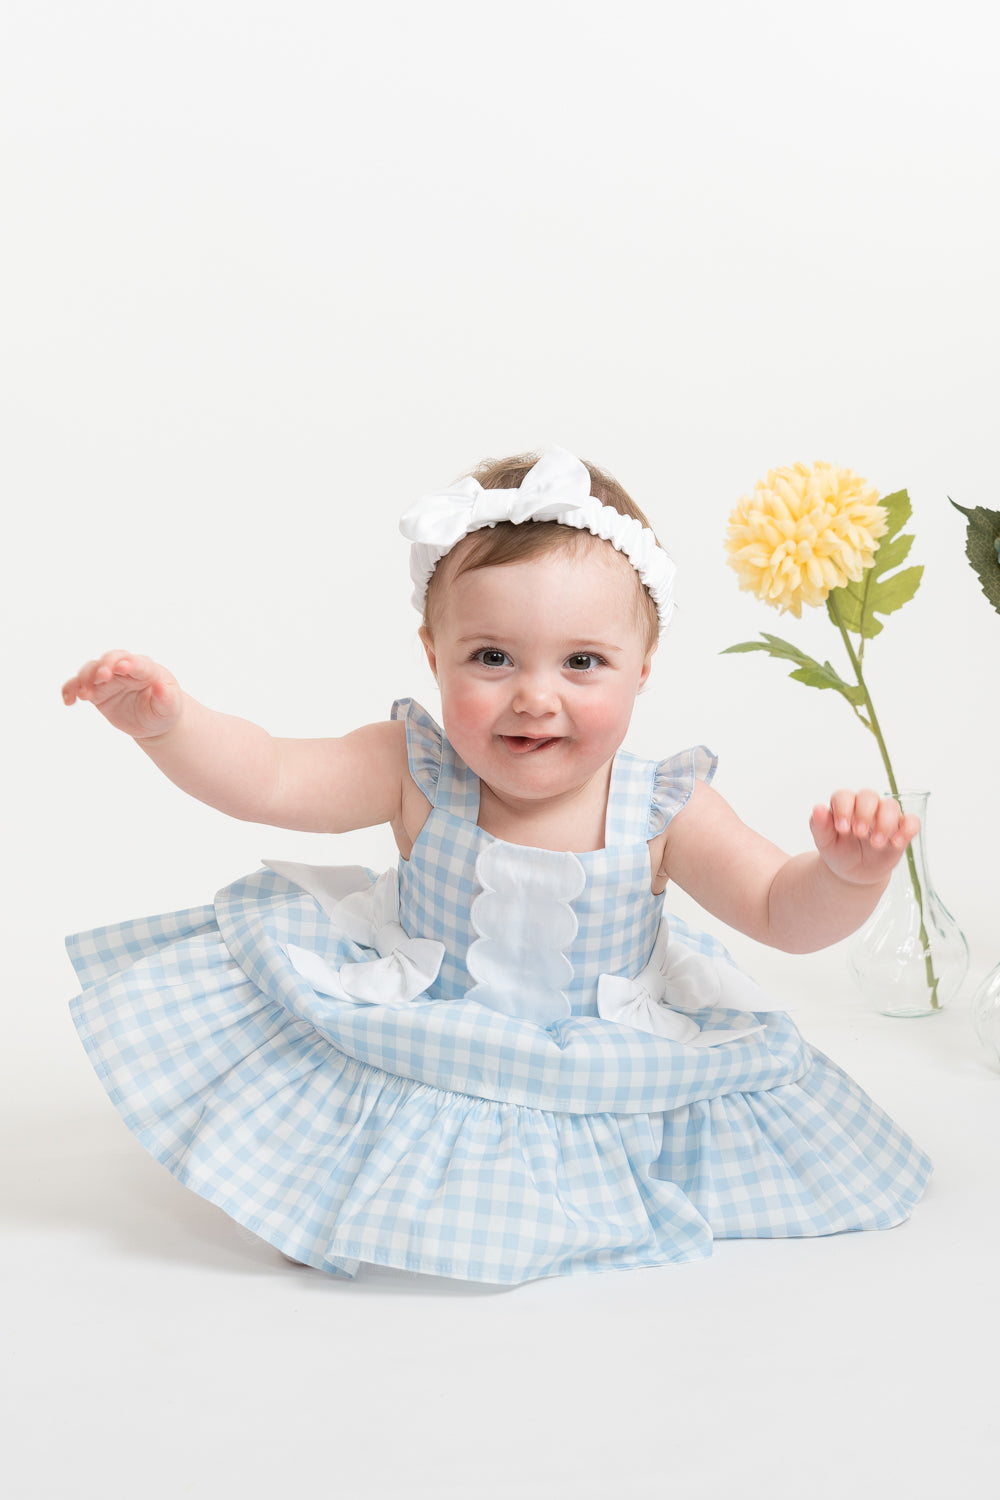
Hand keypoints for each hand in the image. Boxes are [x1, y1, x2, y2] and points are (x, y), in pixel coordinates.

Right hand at [62, 650, 183, 739]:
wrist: (153, 722)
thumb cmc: (164, 710)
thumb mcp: (170, 707)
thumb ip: (167, 697)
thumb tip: (162, 687)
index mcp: (146, 669)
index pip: (136, 662)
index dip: (129, 663)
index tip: (122, 667)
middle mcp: (125, 669)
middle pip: (110, 659)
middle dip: (104, 665)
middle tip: (102, 676)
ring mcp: (108, 679)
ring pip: (91, 670)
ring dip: (85, 679)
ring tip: (85, 695)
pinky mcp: (97, 691)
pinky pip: (79, 686)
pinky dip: (70, 689)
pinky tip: (68, 700)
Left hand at [809, 789, 918, 886]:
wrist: (853, 873)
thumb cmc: (838, 852)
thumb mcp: (825, 842)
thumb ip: (819, 825)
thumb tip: (817, 807)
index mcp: (844, 805)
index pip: (844, 796)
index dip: (843, 809)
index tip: (842, 829)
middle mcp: (866, 806)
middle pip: (869, 795)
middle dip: (865, 813)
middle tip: (859, 833)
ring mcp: (885, 816)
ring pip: (891, 805)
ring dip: (885, 823)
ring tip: (876, 844)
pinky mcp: (901, 829)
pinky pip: (912, 821)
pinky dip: (907, 830)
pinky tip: (896, 843)